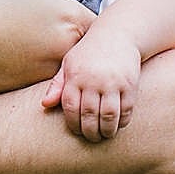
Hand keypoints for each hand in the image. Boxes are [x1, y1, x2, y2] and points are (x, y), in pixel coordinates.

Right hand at [0, 0, 94, 94]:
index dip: (86, 16)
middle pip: (83, 45)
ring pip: (62, 63)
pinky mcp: (28, 92)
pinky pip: (41, 80)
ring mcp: (48, 75)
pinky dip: (32, 68)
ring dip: (52, 54)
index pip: (100, 22)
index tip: (67, 10)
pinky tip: (9, 54)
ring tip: (25, 39)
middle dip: (71, 36)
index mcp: (73, 18)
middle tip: (43, 24)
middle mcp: (68, 50)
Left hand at [41, 23, 140, 141]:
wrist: (118, 35)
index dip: (73, 124)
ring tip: (104, 135)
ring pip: (109, 116)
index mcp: (76, 76)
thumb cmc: (89, 53)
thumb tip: (44, 105)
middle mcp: (94, 80)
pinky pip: (126, 110)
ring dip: (107, 131)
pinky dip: (122, 122)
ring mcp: (113, 83)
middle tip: (92, 138)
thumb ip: (57, 85)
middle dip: (90, 132)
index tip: (77, 131)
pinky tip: (118, 124)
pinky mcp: (130, 85)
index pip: (71, 108)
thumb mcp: (69, 64)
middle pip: (90, 115)